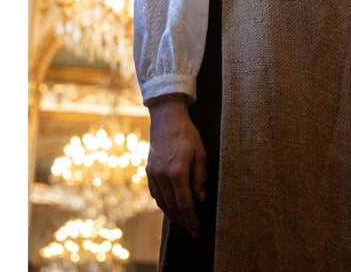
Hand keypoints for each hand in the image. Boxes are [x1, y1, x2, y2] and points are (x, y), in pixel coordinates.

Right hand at [146, 94, 207, 238]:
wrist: (166, 118)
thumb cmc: (187, 134)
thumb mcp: (200, 153)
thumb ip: (200, 177)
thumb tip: (201, 200)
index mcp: (177, 172)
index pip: (185, 204)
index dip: (191, 220)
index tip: (197, 232)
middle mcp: (162, 176)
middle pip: (172, 207)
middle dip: (182, 221)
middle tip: (191, 230)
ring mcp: (153, 174)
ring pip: (162, 202)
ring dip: (172, 215)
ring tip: (182, 221)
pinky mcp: (148, 171)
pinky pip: (155, 194)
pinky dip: (163, 203)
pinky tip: (170, 206)